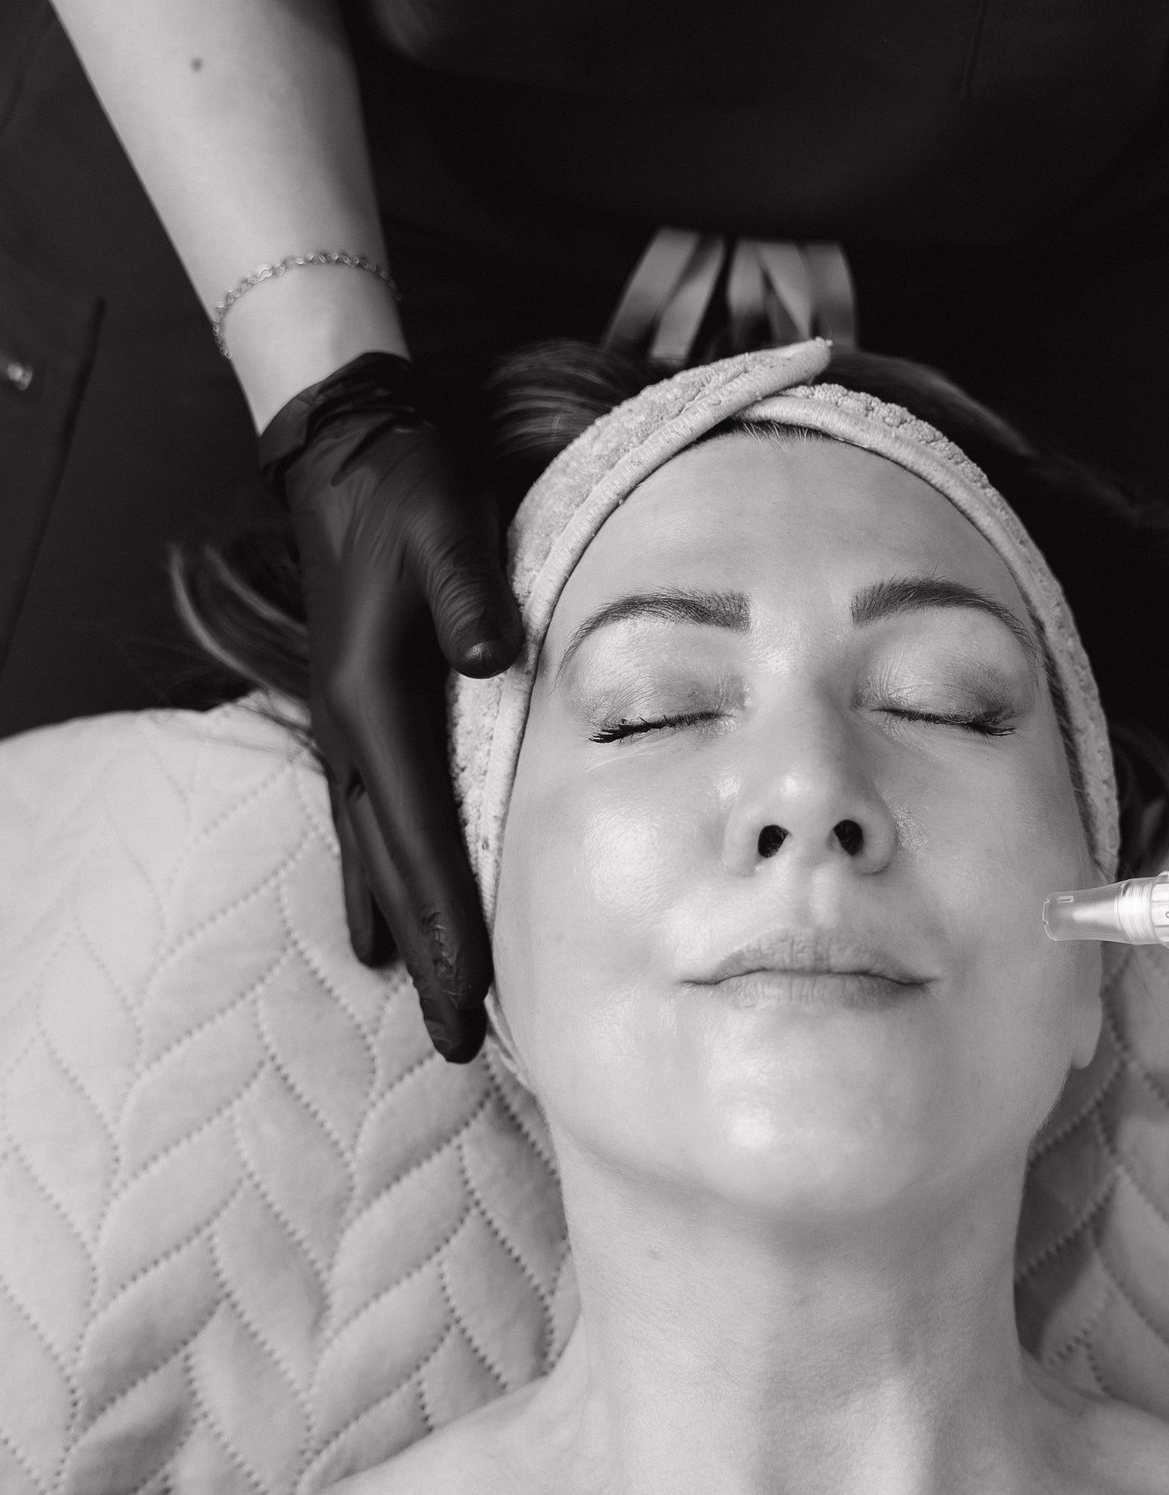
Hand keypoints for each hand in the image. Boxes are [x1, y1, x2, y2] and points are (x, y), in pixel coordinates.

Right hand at [260, 353, 522, 1062]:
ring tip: (423, 1003)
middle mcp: (354, 730)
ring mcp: (350, 728)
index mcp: (378, 699)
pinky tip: (380, 921)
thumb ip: (469, 590)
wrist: (349, 450)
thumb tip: (493, 657)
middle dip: (429, 955)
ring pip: (373, 851)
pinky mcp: (362, 716)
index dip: (448, 914)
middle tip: (456, 1044)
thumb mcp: (447, 521)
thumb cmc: (410, 486)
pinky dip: (379, 877)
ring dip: (402, 928)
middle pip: (393, 865)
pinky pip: (368, 819)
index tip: (470, 986)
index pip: (420, 830)